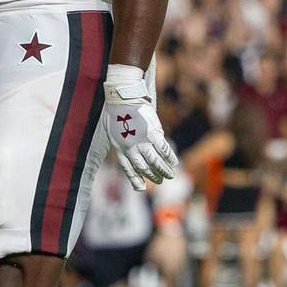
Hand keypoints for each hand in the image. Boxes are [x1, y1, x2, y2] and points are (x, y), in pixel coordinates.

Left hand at [102, 65, 179, 191]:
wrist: (123, 98)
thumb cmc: (116, 112)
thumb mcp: (112, 132)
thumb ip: (121, 144)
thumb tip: (131, 151)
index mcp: (120, 149)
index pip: (128, 169)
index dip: (135, 179)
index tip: (141, 188)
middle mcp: (131, 148)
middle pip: (144, 167)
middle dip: (153, 176)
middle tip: (160, 180)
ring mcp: (142, 142)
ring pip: (155, 161)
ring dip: (164, 170)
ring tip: (170, 175)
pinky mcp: (153, 134)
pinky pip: (163, 149)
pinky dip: (170, 157)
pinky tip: (174, 163)